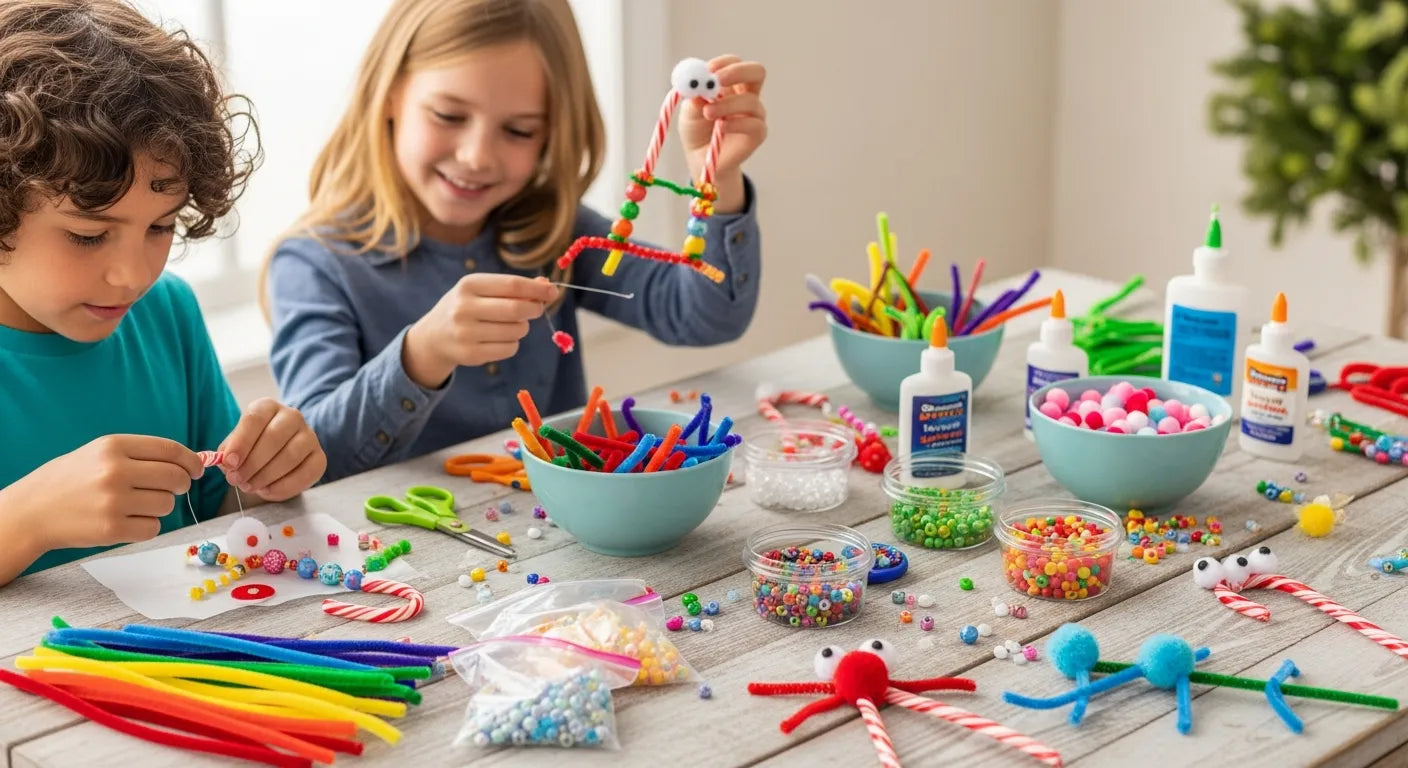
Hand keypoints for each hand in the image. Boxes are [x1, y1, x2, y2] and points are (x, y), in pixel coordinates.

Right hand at [3, 435, 203, 550]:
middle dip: (181, 485)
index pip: (171, 450)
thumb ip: (142, 454)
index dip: (191, 461)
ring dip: (159, 507)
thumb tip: (189, 462)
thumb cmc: (73, 479)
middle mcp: (115, 471)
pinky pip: (153, 528)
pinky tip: (126, 520)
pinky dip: (147, 526)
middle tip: (171, 489)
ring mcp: (113, 501)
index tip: (197, 469)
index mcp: (113, 446)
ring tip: (134, 504)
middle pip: (175, 478)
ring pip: (167, 505)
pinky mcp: (112, 528)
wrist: (33, 510)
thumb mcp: (100, 452)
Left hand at [220, 399, 326, 500]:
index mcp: (267, 407)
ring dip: (265, 476)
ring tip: (249, 486)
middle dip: (252, 463)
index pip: (255, 418)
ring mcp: (309, 436)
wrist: (276, 458)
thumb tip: (227, 463)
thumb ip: (228, 451)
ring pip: (290, 456)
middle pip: (274, 437)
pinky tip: (267, 491)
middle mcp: (292, 417)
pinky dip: (283, 486)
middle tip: (237, 480)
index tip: (229, 462)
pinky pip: (305, 473)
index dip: (241, 441)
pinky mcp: (319, 457)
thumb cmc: (252, 449)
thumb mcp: (235, 445)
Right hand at [402, 274, 558, 386]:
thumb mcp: (481, 289)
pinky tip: (498, 339)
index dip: (537, 289)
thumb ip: (512, 287)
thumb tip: (546, 287)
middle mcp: (464, 308)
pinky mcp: (471, 355)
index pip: (512, 285)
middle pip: (516, 309)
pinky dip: (513, 343)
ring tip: (509, 325)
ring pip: (517, 331)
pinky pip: (510, 348)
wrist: (434, 337)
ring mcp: (466, 333)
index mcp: (468, 285)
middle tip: (537, 309)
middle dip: (534, 309)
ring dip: (522, 328)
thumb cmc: (466, 307)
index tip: (552, 291)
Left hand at [677, 55, 766, 213]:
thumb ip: (694, 98)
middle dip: (737, 72)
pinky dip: (736, 123)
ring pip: (751, 101)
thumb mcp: (689, 112)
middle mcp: (747, 95)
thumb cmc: (696, 130)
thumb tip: (699, 86)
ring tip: (707, 113)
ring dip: (726, 104)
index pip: (735, 63)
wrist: (700, 158)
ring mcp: (754, 114)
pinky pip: (754, 124)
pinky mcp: (757, 134)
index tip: (707, 71)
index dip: (723, 64)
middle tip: (717, 81)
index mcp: (731, 84)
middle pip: (756, 72)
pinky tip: (721, 127)